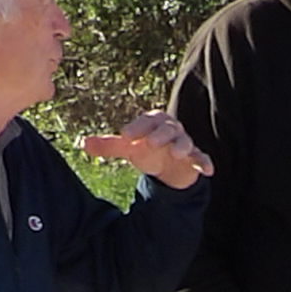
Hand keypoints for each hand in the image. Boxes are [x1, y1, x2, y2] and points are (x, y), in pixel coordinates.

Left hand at [83, 114, 210, 187]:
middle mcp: (171, 130)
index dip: (137, 127)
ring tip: (175, 153)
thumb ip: (109, 146)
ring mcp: (185, 144)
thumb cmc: (147, 150)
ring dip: (181, 146)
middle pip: (168, 128)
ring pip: (185, 142)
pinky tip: (207, 170)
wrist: (169, 164)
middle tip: (150, 143)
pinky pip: (202, 158)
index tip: (125, 136)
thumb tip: (83, 144)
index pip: (146, 121)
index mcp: (154, 122)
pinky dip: (205, 162)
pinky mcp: (195, 158)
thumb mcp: (128, 149)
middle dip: (160, 135)